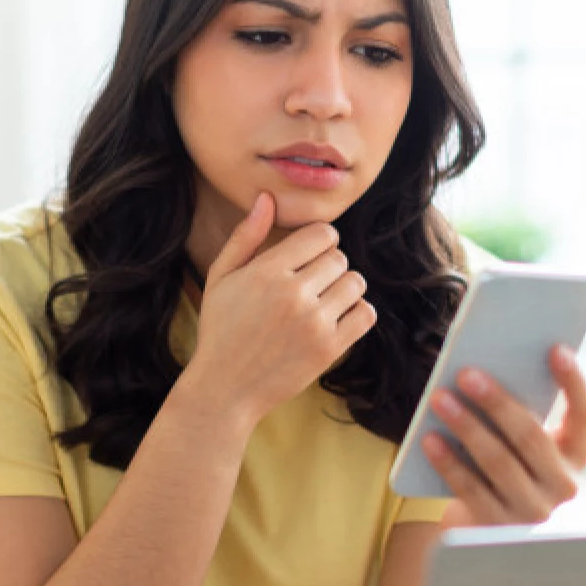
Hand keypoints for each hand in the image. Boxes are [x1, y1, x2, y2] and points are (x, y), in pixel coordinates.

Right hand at [187, 193, 377, 425]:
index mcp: (267, 271)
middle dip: (329, 266)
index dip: (320, 241)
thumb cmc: (221, 329)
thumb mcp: (221, 277)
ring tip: (324, 300)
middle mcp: (293, 294)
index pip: (323, 234)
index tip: (310, 256)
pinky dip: (356, 312)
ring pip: (355, 283)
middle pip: (339, 258)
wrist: (225, 388)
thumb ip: (246, 236)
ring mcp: (313, 323)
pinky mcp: (328, 349)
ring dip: (344, 288)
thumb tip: (267, 198)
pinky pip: (365, 314)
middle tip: (312, 284)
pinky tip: (336, 318)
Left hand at [424, 345, 585, 528]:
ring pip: (498, 461)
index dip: (572, 381)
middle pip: (531, 436)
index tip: (555, 348)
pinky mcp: (498, 525)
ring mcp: (532, 509)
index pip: (584, 413)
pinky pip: (470, 488)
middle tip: (467, 374)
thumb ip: (519, 411)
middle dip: (497, 402)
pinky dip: (448, 461)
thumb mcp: (522, 443)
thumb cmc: (504, 465)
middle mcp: (563, 485)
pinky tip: (429, 438)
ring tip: (440, 398)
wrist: (484, 527)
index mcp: (575, 454)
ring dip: (466, 426)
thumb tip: (489, 369)